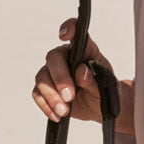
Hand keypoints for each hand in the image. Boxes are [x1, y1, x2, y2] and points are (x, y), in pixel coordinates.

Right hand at [32, 19, 132, 134]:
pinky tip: (58, 115)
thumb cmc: (104, 89)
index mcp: (84, 49)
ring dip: (51, 95)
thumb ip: (94, 78)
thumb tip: (81, 71)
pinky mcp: (47, 88)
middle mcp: (66, 56)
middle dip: (59, 77)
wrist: (99, 106)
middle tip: (70, 96)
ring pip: (42, 76)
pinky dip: (46, 105)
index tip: (65, 36)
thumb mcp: (106, 85)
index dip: (68, 28)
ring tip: (65, 110)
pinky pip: (38, 93)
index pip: (75, 30)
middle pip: (53, 57)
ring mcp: (54, 72)